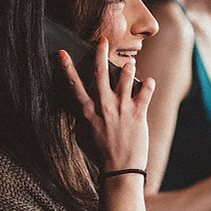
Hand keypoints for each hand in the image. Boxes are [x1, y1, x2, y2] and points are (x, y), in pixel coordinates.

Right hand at [58, 37, 154, 174]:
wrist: (119, 171)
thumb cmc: (100, 156)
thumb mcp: (82, 137)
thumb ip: (82, 119)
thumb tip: (80, 109)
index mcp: (88, 112)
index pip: (74, 85)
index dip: (67, 68)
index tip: (62, 53)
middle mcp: (104, 106)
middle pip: (100, 73)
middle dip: (100, 54)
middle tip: (102, 40)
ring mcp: (122, 108)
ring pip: (125, 77)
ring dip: (128, 66)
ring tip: (130, 62)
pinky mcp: (138, 113)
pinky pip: (146, 91)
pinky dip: (148, 84)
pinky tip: (149, 82)